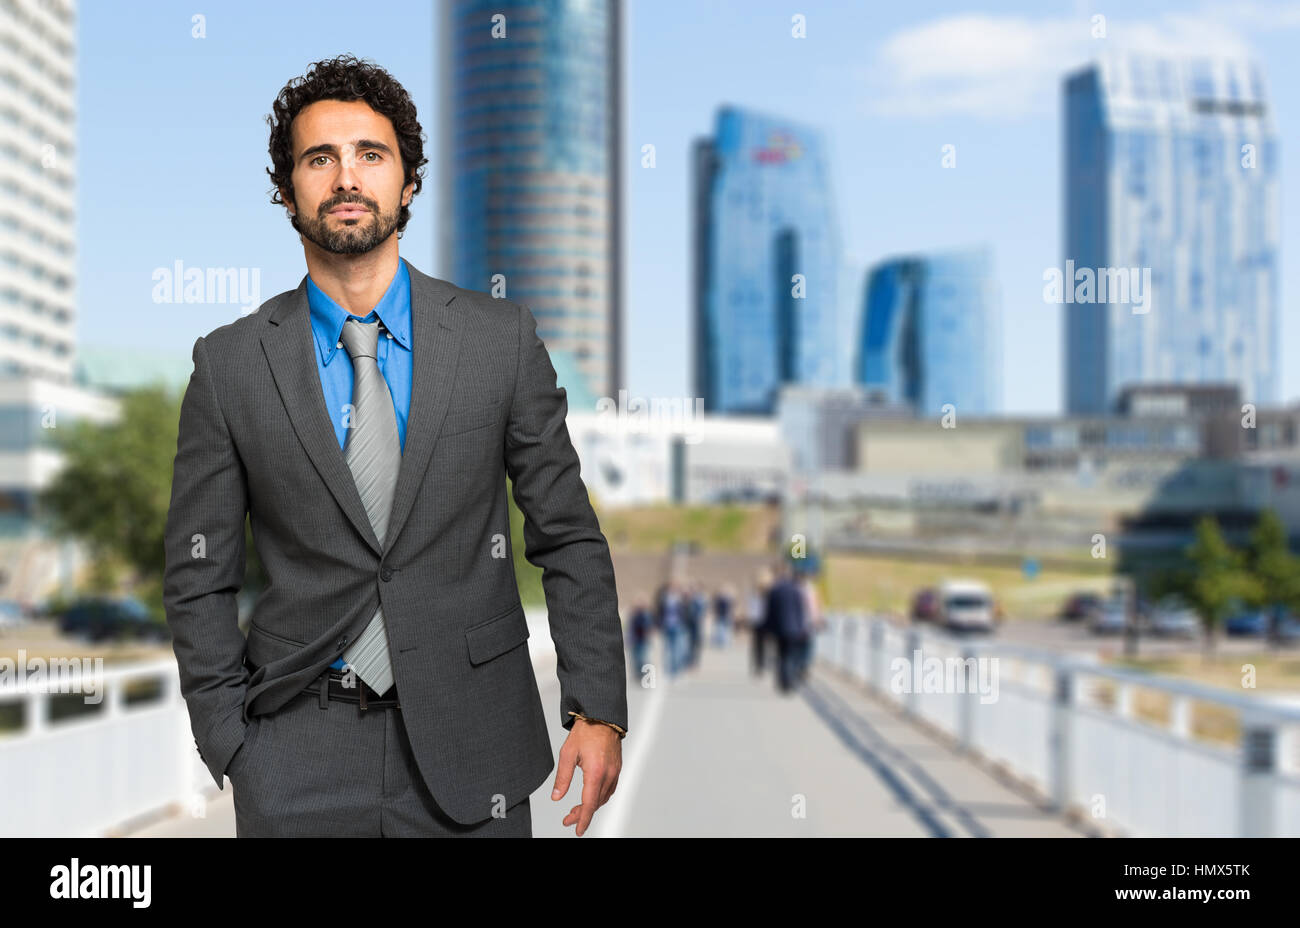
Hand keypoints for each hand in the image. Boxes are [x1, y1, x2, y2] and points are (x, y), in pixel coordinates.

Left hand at [551, 718, 621, 835]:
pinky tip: (591, 797)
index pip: (590, 803)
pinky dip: (599, 797)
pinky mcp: (617, 768)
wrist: (602, 716)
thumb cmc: (586, 731)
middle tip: (569, 819)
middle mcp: (609, 773)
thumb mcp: (567, 754)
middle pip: (596, 803)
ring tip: (577, 810)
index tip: (577, 829)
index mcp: (596, 771)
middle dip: (583, 814)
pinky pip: (610, 789)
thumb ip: (563, 778)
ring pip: (604, 797)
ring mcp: (615, 771)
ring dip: (591, 806)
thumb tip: (557, 797)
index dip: (583, 819)